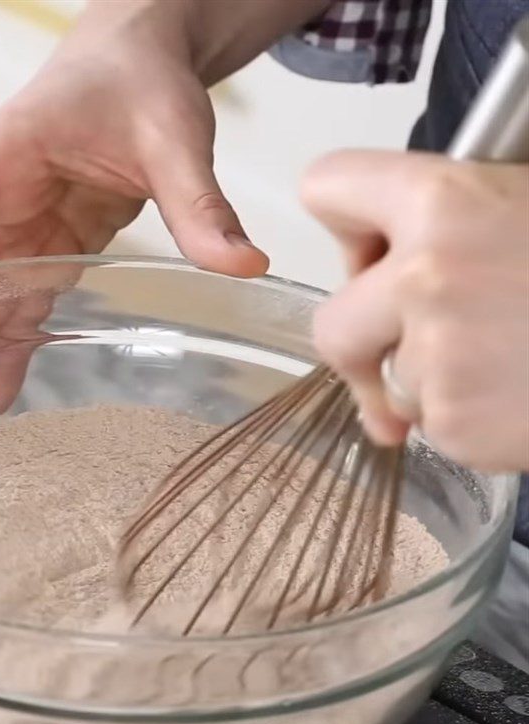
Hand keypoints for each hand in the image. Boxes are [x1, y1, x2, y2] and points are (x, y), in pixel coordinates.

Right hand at [0, 4, 273, 312]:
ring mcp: (21, 231)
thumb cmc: (139, 80)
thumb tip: (243, 265)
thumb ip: (198, 202)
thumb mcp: (172, 135)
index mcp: (5, 159)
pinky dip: (6, 353)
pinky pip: (20, 308)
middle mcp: (0, 201)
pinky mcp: (51, 250)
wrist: (140, 62)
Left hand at [302, 150, 528, 471]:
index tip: (373, 250)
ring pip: (388, 380)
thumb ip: (444, 223)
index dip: (346, 223)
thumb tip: (376, 266)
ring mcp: (437, 358)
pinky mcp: (458, 425)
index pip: (325, 188)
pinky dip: (466, 419)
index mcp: (441, 201)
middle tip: (411, 340)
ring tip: (510, 360)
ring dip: (430, 379)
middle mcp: (424, 277)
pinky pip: (432, 423)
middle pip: (329, 323)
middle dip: (363, 341)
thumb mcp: (524, 204)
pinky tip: (520, 396)